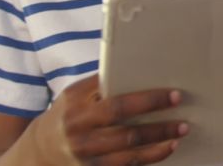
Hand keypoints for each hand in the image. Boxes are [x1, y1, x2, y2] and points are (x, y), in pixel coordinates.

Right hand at [31, 74, 186, 165]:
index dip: (149, 101)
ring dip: (159, 144)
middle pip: (126, 134)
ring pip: (129, 154)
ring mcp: (87, 157)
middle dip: (159, 127)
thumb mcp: (75, 94)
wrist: (38, 151)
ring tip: (181, 132)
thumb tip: (139, 67)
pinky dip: (150, 157)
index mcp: (78, 110)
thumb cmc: (67, 114)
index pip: (118, 105)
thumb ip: (101, 83)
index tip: (174, 95)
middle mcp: (81, 136)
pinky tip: (167, 148)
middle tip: (184, 120)